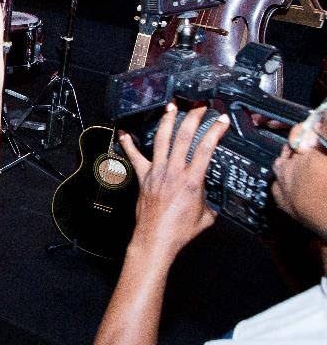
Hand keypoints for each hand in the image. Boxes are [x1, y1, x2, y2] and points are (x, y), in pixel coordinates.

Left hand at [117, 105, 228, 261]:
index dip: (215, 132)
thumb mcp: (206, 216)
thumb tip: (209, 195)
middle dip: (192, 118)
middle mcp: (174, 172)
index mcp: (193, 180)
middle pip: (183, 137)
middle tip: (198, 106)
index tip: (220, 120)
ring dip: (166, 122)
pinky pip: (134, 157)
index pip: (206, 149)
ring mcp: (156, 172)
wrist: (156, 239)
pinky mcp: (143, 177)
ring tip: (171, 107)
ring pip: (161, 140)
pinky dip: (128, 144)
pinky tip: (123, 132)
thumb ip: (209, 201)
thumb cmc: (181, 231)